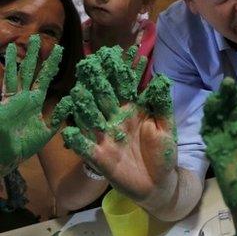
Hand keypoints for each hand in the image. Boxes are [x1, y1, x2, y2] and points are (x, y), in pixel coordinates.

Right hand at [0, 35, 62, 175]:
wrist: (7, 156)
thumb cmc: (23, 146)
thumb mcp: (47, 131)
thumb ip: (58, 117)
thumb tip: (70, 102)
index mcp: (34, 102)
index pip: (45, 78)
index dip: (51, 65)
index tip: (59, 50)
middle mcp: (24, 96)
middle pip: (32, 70)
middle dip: (37, 55)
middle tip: (39, 37)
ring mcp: (14, 97)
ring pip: (21, 71)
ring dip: (25, 56)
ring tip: (29, 40)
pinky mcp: (7, 100)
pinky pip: (8, 80)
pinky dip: (9, 66)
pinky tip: (9, 52)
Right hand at [58, 46, 175, 200]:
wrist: (158, 183)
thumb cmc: (163, 153)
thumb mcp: (166, 127)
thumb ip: (162, 105)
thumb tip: (161, 79)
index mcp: (133, 110)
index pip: (125, 87)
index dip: (121, 71)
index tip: (117, 52)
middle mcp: (116, 119)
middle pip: (105, 97)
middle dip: (99, 81)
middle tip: (92, 62)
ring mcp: (106, 137)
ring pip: (92, 118)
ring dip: (85, 105)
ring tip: (79, 90)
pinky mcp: (99, 157)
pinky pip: (85, 147)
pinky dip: (77, 140)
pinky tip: (70, 130)